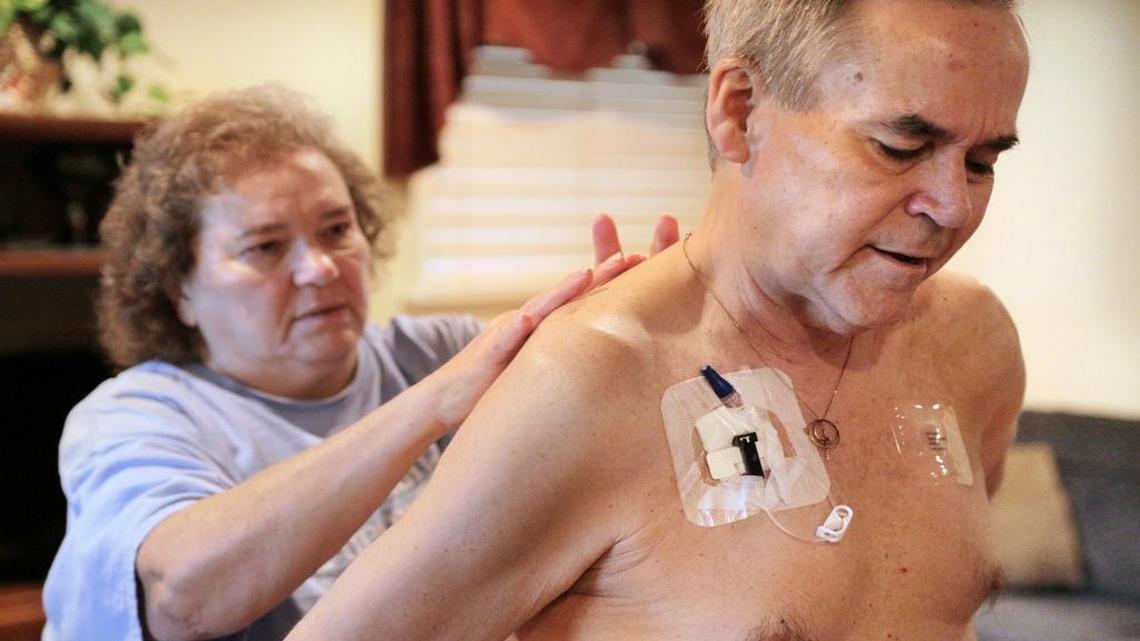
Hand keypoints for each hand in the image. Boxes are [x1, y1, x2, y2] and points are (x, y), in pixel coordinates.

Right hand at [424, 213, 679, 430]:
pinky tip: (527, 320)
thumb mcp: (540, 371)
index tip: (645, 264)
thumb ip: (567, 359)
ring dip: (560, 292)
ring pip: (537, 311)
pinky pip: (500, 342)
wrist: (445, 401)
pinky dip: (513, 330)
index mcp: (544, 328)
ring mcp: (506, 336)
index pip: (582, 302)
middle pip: (567, 297)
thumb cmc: (496, 388)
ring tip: (585, 275)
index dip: (611, 284)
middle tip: (630, 257)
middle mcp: (527, 323)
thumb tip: (608, 363)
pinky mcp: (485, 357)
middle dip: (599, 276)